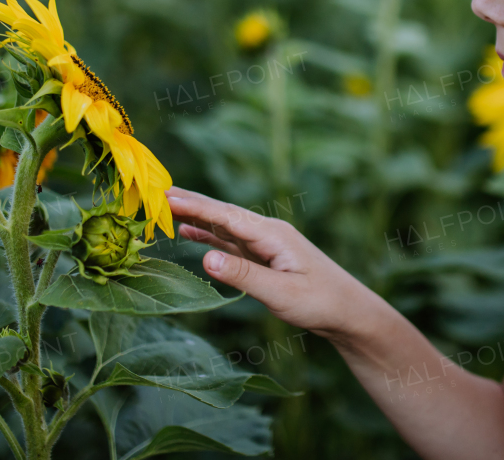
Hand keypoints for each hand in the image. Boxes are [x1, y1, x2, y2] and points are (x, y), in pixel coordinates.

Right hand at [166, 186, 380, 338]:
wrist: (348, 310)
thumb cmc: (320, 303)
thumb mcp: (281, 293)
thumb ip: (243, 275)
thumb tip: (206, 257)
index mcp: (272, 234)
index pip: (226, 216)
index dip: (194, 206)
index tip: (165, 196)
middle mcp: (268, 232)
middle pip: (222, 213)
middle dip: (190, 203)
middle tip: (155, 193)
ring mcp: (266, 242)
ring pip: (224, 225)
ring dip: (196, 216)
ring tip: (165, 208)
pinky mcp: (265, 255)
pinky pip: (230, 240)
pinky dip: (209, 235)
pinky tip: (191, 233)